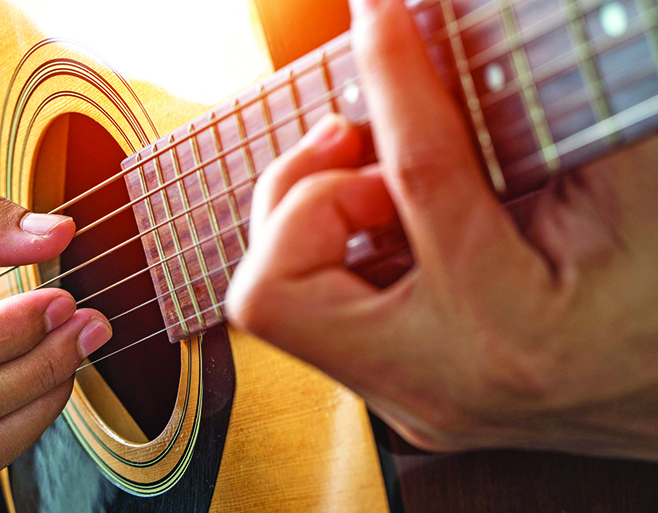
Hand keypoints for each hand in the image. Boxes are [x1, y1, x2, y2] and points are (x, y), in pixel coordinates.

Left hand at [227, 0, 657, 458]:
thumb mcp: (626, 193)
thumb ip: (550, 113)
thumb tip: (465, 30)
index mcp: (510, 332)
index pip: (420, 179)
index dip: (393, 75)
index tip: (378, 14)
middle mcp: (436, 385)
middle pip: (273, 294)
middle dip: (299, 196)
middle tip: (358, 147)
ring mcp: (407, 397)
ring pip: (275, 304)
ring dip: (306, 219)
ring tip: (374, 181)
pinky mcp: (398, 388)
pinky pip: (314, 311)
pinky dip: (327, 248)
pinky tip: (381, 217)